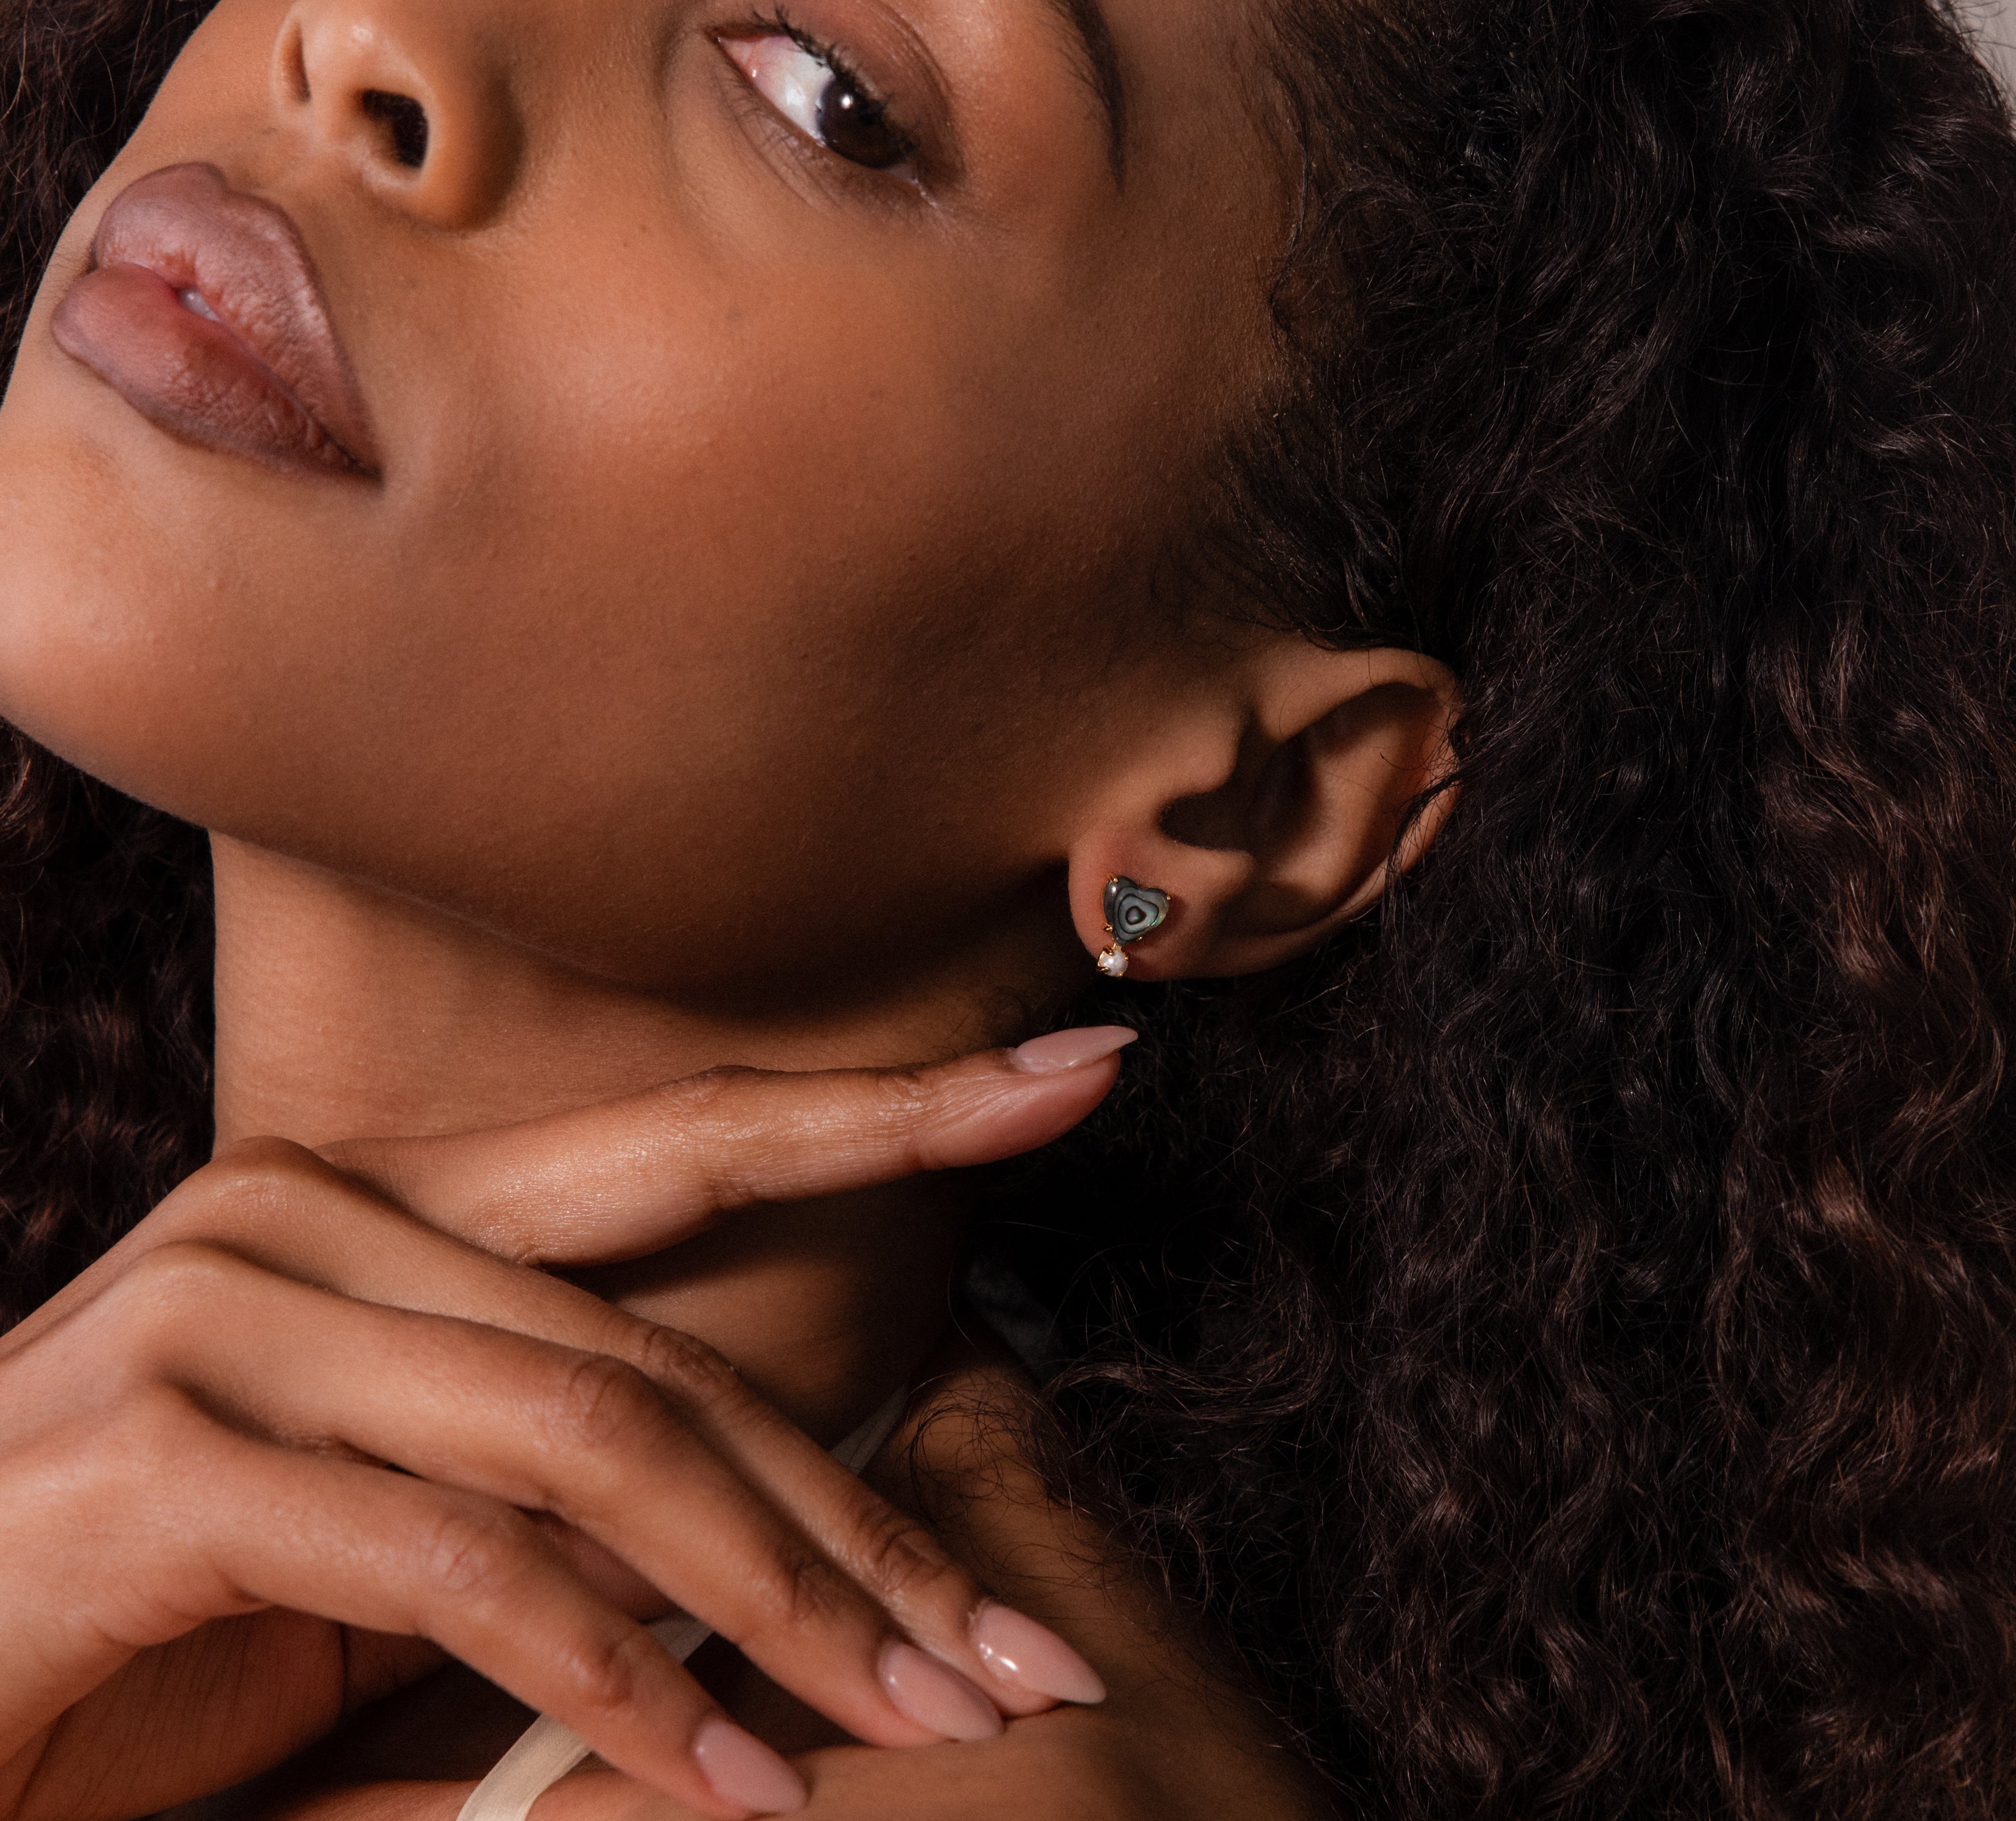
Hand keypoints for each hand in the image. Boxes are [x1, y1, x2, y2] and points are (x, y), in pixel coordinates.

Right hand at [0, 1027, 1131, 1820]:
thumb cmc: (128, 1632)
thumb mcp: (380, 1564)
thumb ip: (560, 1546)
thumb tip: (790, 1628)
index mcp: (376, 1206)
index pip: (684, 1146)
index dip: (892, 1107)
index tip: (1077, 1075)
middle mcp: (307, 1216)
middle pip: (666, 1350)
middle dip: (861, 1508)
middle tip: (1019, 1646)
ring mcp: (224, 1315)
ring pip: (595, 1436)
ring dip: (774, 1605)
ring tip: (908, 1726)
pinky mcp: (163, 1459)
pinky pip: (459, 1562)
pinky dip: (609, 1680)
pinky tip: (714, 1780)